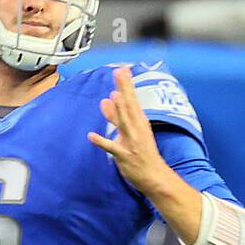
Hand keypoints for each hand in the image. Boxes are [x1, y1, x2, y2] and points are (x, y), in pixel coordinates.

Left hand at [88, 65, 171, 198]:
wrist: (154, 176)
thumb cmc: (142, 152)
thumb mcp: (130, 131)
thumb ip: (115, 116)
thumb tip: (106, 99)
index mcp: (139, 122)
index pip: (133, 100)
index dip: (127, 85)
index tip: (123, 69)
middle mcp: (136, 129)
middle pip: (129, 107)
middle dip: (124, 90)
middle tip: (119, 73)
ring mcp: (131, 142)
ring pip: (124, 124)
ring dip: (119, 111)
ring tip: (113, 96)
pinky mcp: (124, 156)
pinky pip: (112, 148)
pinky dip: (102, 142)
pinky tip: (91, 136)